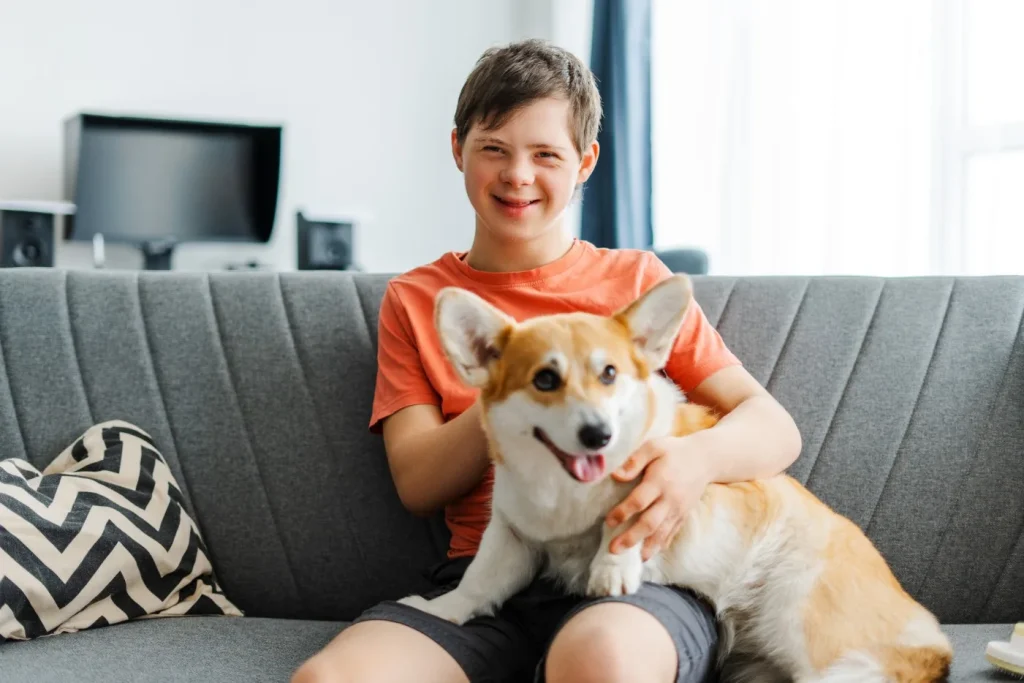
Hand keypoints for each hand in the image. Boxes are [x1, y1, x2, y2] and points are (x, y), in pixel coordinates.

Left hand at [604, 435, 712, 559]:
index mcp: (660, 481)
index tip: (608, 521)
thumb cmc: (675, 451)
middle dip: (631, 538)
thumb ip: (635, 461)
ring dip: (647, 547)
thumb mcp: (654, 447)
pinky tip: (650, 553)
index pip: (639, 501)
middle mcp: (670, 499)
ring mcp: (679, 509)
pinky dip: (661, 545)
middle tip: (614, 549)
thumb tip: (616, 476)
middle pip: (650, 523)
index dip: (623, 512)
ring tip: (633, 559)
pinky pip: (672, 533)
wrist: (706, 459)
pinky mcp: (684, 515)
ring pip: (662, 532)